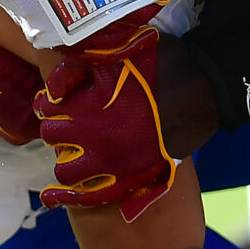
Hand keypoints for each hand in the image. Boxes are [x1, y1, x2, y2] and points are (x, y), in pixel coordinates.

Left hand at [35, 0, 179, 220]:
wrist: (203, 90)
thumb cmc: (162, 65)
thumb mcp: (118, 50)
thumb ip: (80, 63)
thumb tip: (55, 86)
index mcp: (85, 105)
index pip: (46, 106)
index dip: (51, 101)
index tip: (59, 100)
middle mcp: (92, 136)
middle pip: (53, 136)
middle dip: (57, 128)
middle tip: (71, 122)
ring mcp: (110, 161)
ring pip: (65, 170)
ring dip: (66, 159)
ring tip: (77, 151)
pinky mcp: (129, 178)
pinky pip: (91, 197)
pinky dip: (69, 198)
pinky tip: (53, 197)